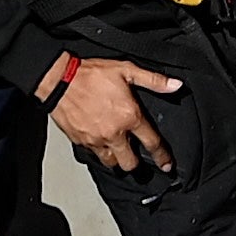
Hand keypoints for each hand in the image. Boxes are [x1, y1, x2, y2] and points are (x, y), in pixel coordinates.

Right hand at [51, 56, 182, 176]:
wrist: (60, 81)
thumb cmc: (91, 75)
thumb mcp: (127, 70)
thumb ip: (154, 80)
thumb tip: (175, 85)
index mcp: (129, 117)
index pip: (152, 143)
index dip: (162, 156)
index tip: (167, 165)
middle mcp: (114, 133)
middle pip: (129, 163)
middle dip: (135, 163)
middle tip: (137, 158)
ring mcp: (96, 140)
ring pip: (111, 162)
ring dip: (117, 159)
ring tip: (119, 151)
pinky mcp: (81, 142)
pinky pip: (93, 155)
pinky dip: (99, 151)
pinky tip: (101, 142)